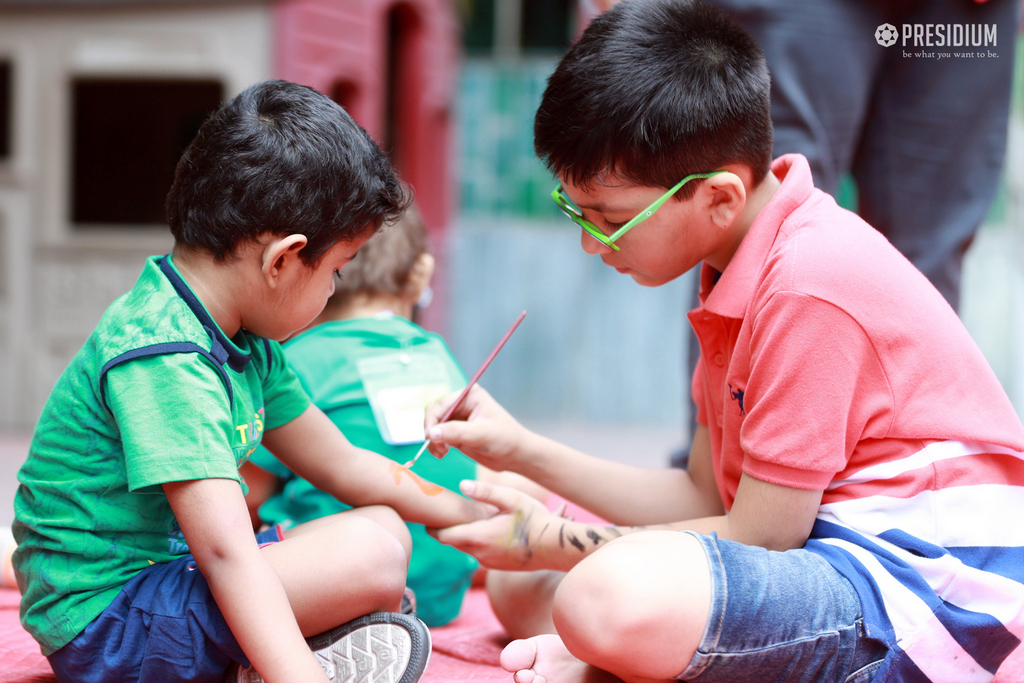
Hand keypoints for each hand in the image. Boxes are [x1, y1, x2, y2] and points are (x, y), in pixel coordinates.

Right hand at [423, 385, 528, 470]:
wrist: (515, 455)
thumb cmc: (506, 439)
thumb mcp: (482, 434)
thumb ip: (456, 432)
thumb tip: (431, 433)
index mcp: (469, 395)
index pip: (441, 404)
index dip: (432, 420)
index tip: (430, 437)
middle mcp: (461, 403)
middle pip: (433, 413)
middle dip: (431, 431)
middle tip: (438, 447)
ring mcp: (457, 418)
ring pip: (433, 426)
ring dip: (432, 440)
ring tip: (442, 453)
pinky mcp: (455, 432)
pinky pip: (437, 436)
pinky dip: (435, 445)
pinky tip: (442, 454)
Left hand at [430, 479, 565, 570]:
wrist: (555, 548)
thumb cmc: (535, 519)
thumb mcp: (512, 499)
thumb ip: (486, 492)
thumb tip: (462, 485)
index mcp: (478, 536)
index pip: (443, 536)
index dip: (432, 527)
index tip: (426, 518)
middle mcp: (479, 553)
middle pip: (452, 543)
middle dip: (444, 531)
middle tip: (439, 516)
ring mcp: (488, 562)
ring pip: (465, 549)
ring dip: (461, 537)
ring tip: (462, 520)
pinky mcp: (497, 567)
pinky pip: (478, 555)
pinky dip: (475, 544)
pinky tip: (483, 531)